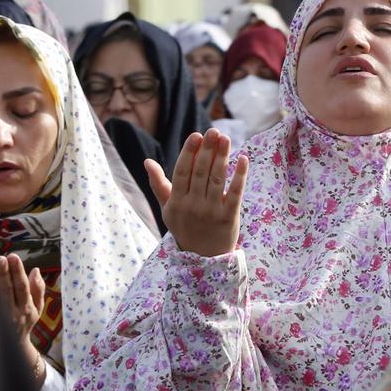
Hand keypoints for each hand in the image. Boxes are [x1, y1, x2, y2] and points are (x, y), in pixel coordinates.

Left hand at [0, 253, 46, 386]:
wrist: (12, 349)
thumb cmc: (25, 322)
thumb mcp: (38, 309)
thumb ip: (39, 290)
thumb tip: (36, 270)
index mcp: (27, 309)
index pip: (23, 288)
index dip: (18, 272)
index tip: (13, 257)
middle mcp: (13, 315)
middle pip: (7, 291)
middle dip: (4, 274)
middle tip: (0, 258)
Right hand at [146, 127, 248, 256]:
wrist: (203, 258)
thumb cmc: (185, 228)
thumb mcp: (168, 209)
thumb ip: (159, 185)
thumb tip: (147, 161)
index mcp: (177, 202)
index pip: (182, 172)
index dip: (189, 153)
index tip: (196, 135)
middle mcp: (193, 206)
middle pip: (200, 173)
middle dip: (207, 150)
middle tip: (214, 131)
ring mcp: (211, 212)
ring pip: (217, 180)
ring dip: (222, 157)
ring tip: (225, 139)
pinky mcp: (228, 218)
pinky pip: (235, 193)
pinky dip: (240, 176)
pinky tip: (243, 159)